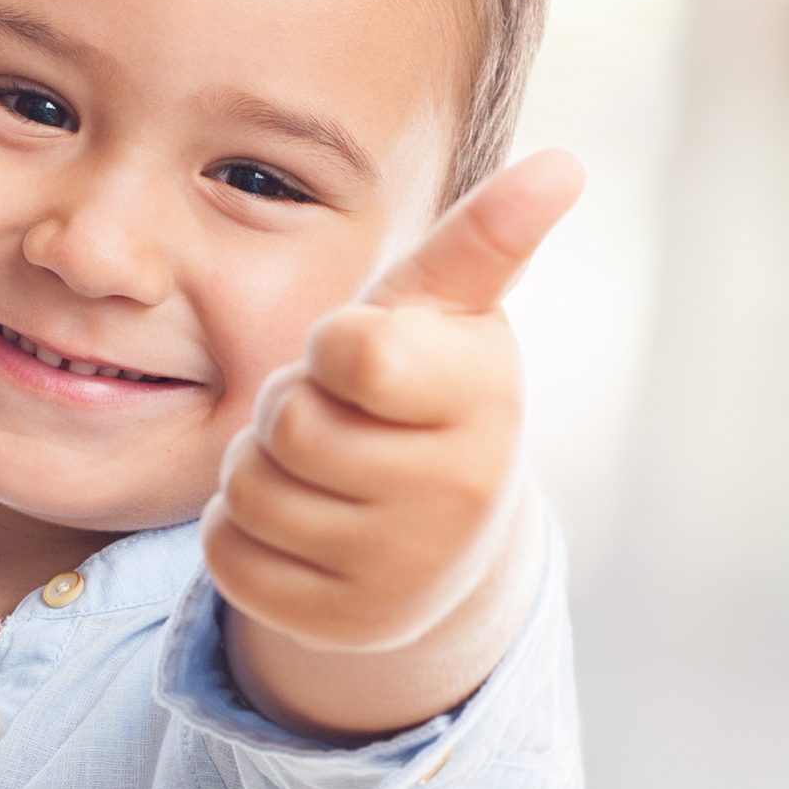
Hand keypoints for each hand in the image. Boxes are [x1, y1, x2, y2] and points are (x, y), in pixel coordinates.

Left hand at [201, 147, 584, 658]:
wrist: (444, 539)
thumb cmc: (425, 390)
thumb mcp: (446, 312)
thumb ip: (484, 239)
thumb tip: (561, 163)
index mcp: (482, 395)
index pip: (350, 352)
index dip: (334, 348)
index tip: (366, 359)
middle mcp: (457, 493)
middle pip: (284, 421)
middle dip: (291, 407)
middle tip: (342, 417)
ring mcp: (402, 570)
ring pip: (249, 490)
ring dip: (261, 471)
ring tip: (322, 469)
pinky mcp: (343, 625)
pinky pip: (227, 556)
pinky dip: (241, 536)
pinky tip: (302, 530)